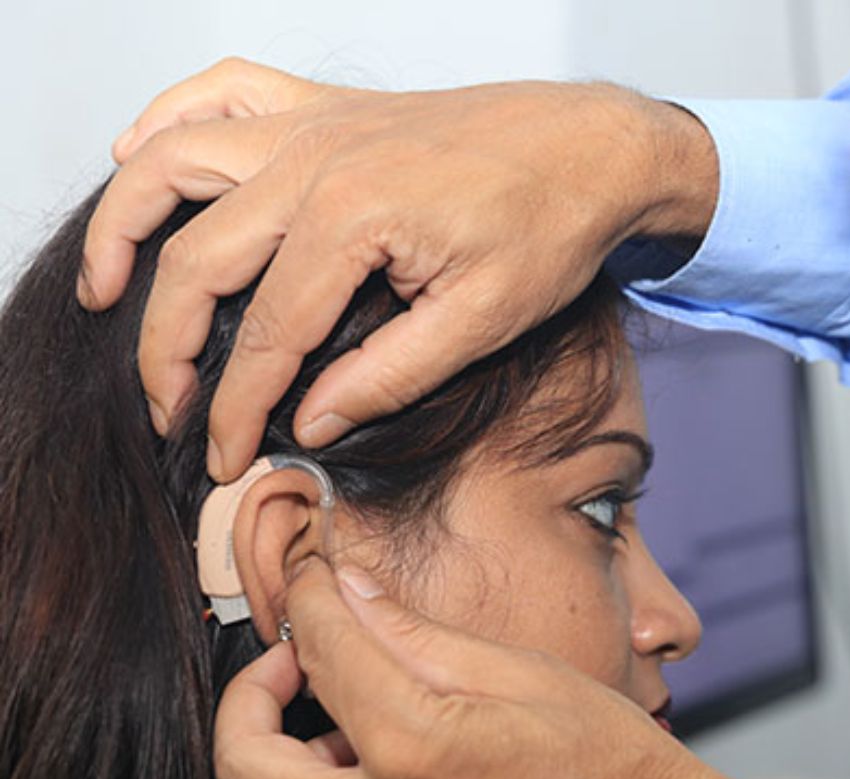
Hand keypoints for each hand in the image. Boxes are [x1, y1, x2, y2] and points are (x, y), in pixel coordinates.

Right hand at [85, 58, 718, 481]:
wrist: (590, 147)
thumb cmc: (549, 226)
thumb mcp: (484, 321)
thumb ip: (389, 375)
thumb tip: (309, 422)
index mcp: (353, 219)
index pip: (269, 334)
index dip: (235, 408)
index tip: (222, 458)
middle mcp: (314, 160)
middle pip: (197, 258)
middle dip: (166, 345)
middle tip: (166, 409)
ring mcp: (312, 122)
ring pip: (174, 162)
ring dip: (124, 223)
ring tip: (100, 288)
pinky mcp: (322, 104)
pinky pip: (219, 91)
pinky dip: (166, 119)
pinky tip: (136, 157)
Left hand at [214, 558, 785, 778]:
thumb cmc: (619, 768)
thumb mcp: (529, 675)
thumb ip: (421, 635)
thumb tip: (351, 591)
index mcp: (421, 751)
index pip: (320, 653)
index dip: (309, 599)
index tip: (313, 580)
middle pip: (241, 767)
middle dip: (250, 699)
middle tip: (297, 668)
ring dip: (280, 776)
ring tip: (342, 741)